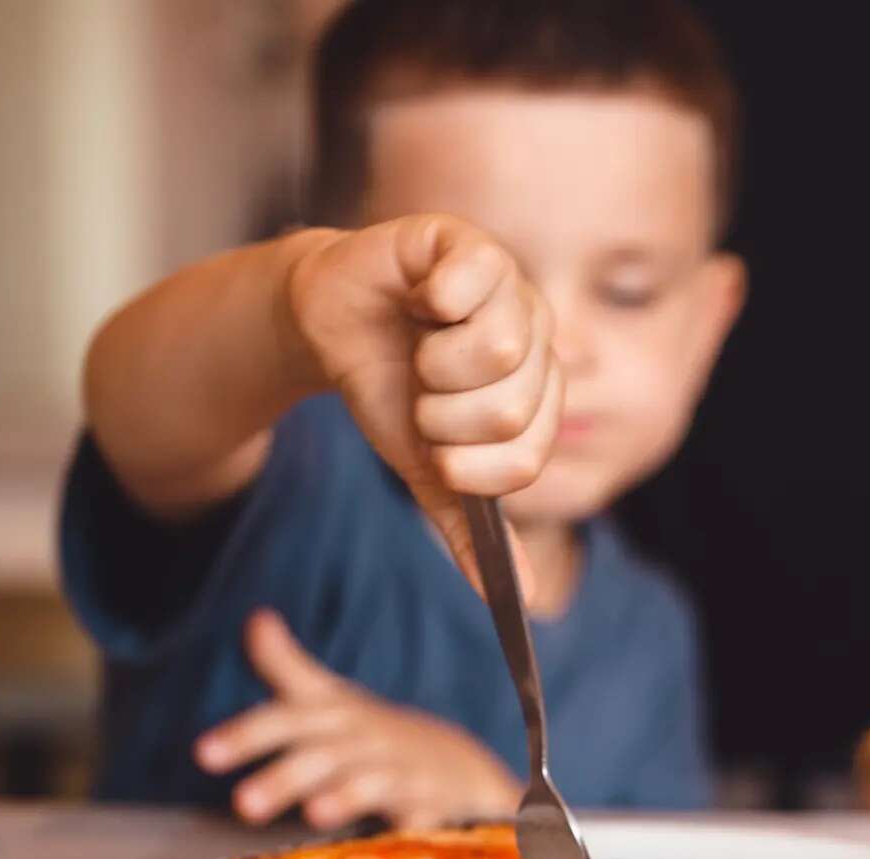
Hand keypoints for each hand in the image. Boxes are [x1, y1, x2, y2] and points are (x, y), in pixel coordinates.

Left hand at [195, 609, 522, 829]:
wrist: (458, 767)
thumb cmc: (375, 736)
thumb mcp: (332, 700)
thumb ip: (287, 665)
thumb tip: (256, 617)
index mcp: (337, 717)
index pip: (287, 719)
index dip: (247, 734)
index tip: (203, 755)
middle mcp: (366, 740)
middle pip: (324, 754)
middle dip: (286, 776)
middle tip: (243, 804)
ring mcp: (402, 770)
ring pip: (371, 782)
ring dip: (345, 794)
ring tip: (316, 813)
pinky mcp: (433, 802)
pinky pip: (424, 815)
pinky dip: (414, 823)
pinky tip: (399, 834)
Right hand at [286, 214, 561, 592]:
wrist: (330, 324)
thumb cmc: (388, 392)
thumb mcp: (426, 472)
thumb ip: (472, 532)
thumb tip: (524, 603)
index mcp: (539, 393)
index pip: (530, 456)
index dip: (472, 467)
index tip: (435, 455)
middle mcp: (537, 337)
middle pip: (513, 406)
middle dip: (443, 417)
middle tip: (422, 395)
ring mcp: (509, 286)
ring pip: (500, 350)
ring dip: (434, 365)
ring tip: (419, 347)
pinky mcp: (467, 244)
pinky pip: (473, 280)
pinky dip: (432, 300)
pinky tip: (420, 298)